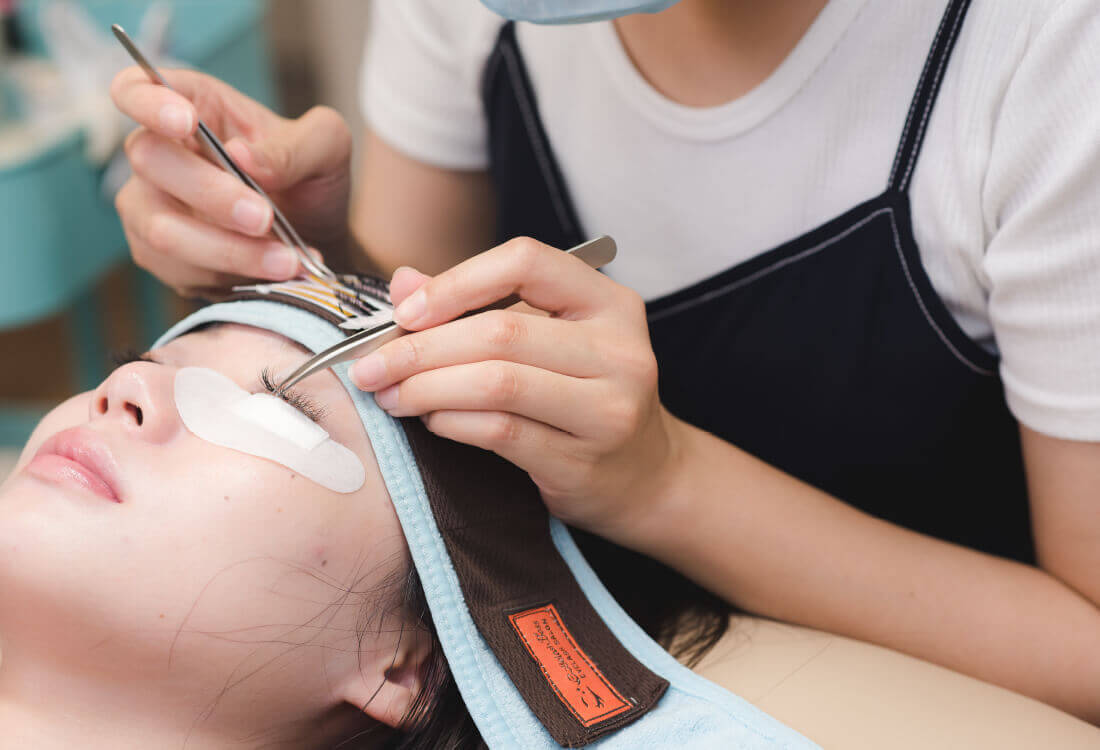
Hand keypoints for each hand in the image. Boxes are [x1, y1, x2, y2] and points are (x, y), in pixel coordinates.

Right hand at [110, 67, 351, 295]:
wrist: (317, 239)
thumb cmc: (311, 181)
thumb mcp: (327, 149)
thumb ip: (294, 147)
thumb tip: (242, 157)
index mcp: (195, 106)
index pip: (136, 88)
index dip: (147, 101)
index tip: (185, 121)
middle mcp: (160, 152)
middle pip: (151, 159)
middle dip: (211, 194)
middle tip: (264, 217)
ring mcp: (150, 204)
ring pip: (161, 227)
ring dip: (228, 249)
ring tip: (286, 260)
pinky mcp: (158, 254)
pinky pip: (178, 268)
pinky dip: (230, 274)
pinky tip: (272, 272)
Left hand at [350, 237, 683, 545]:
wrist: (647, 478)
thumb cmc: (586, 398)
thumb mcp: (550, 340)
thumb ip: (481, 306)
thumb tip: (403, 283)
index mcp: (610, 303)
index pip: (526, 262)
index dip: (457, 282)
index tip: (406, 312)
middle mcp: (619, 350)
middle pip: (500, 331)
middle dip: (420, 348)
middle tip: (369, 366)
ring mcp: (608, 408)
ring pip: (497, 382)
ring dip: (427, 387)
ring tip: (390, 395)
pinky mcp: (584, 460)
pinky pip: (500, 432)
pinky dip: (452, 423)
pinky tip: (430, 420)